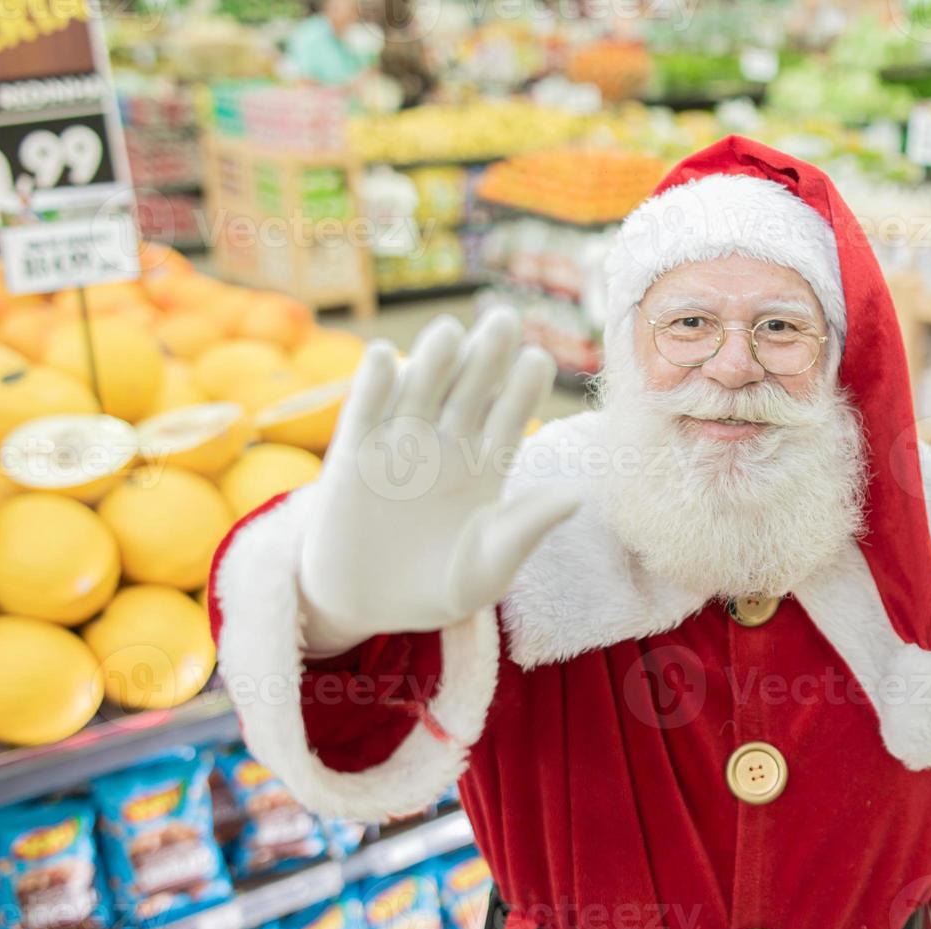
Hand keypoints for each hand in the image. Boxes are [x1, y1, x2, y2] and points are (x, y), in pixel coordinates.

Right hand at [298, 309, 577, 651]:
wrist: (367, 607)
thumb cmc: (438, 589)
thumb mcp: (489, 567)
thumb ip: (526, 528)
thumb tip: (577, 495)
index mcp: (486, 468)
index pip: (511, 416)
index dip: (523, 386)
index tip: (538, 359)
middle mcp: (446, 445)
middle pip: (471, 389)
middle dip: (487, 355)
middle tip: (503, 320)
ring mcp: (399, 445)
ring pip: (421, 388)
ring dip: (434, 358)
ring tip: (448, 333)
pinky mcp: (353, 455)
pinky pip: (365, 411)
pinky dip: (372, 384)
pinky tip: (382, 357)